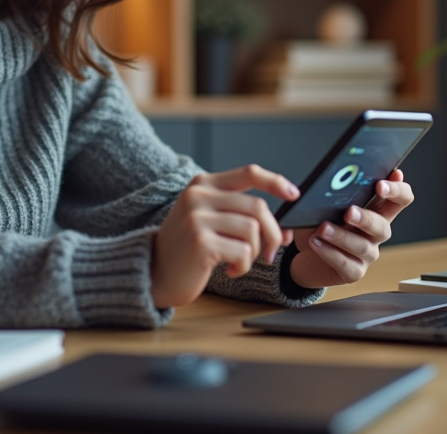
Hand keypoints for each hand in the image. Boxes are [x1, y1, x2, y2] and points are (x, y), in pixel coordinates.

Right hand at [151, 164, 298, 307]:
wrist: (153, 273)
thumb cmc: (187, 249)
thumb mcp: (212, 222)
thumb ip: (244, 218)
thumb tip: (285, 230)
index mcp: (203, 184)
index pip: (249, 173)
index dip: (276, 182)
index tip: (293, 194)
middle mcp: (198, 195)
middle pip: (258, 206)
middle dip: (272, 233)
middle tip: (270, 252)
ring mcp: (197, 218)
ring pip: (253, 230)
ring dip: (255, 252)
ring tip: (240, 261)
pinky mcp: (200, 242)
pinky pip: (243, 252)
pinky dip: (243, 266)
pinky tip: (229, 270)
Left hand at [288, 168, 413, 288]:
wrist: (302, 255)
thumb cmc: (317, 223)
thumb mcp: (323, 204)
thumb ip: (333, 192)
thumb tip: (328, 177)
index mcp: (375, 210)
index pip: (401, 199)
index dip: (397, 191)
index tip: (381, 184)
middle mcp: (375, 233)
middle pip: (383, 226)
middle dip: (367, 218)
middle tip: (349, 212)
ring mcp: (367, 254)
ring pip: (363, 247)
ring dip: (341, 236)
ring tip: (322, 228)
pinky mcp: (353, 272)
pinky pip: (345, 264)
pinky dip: (329, 252)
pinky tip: (315, 242)